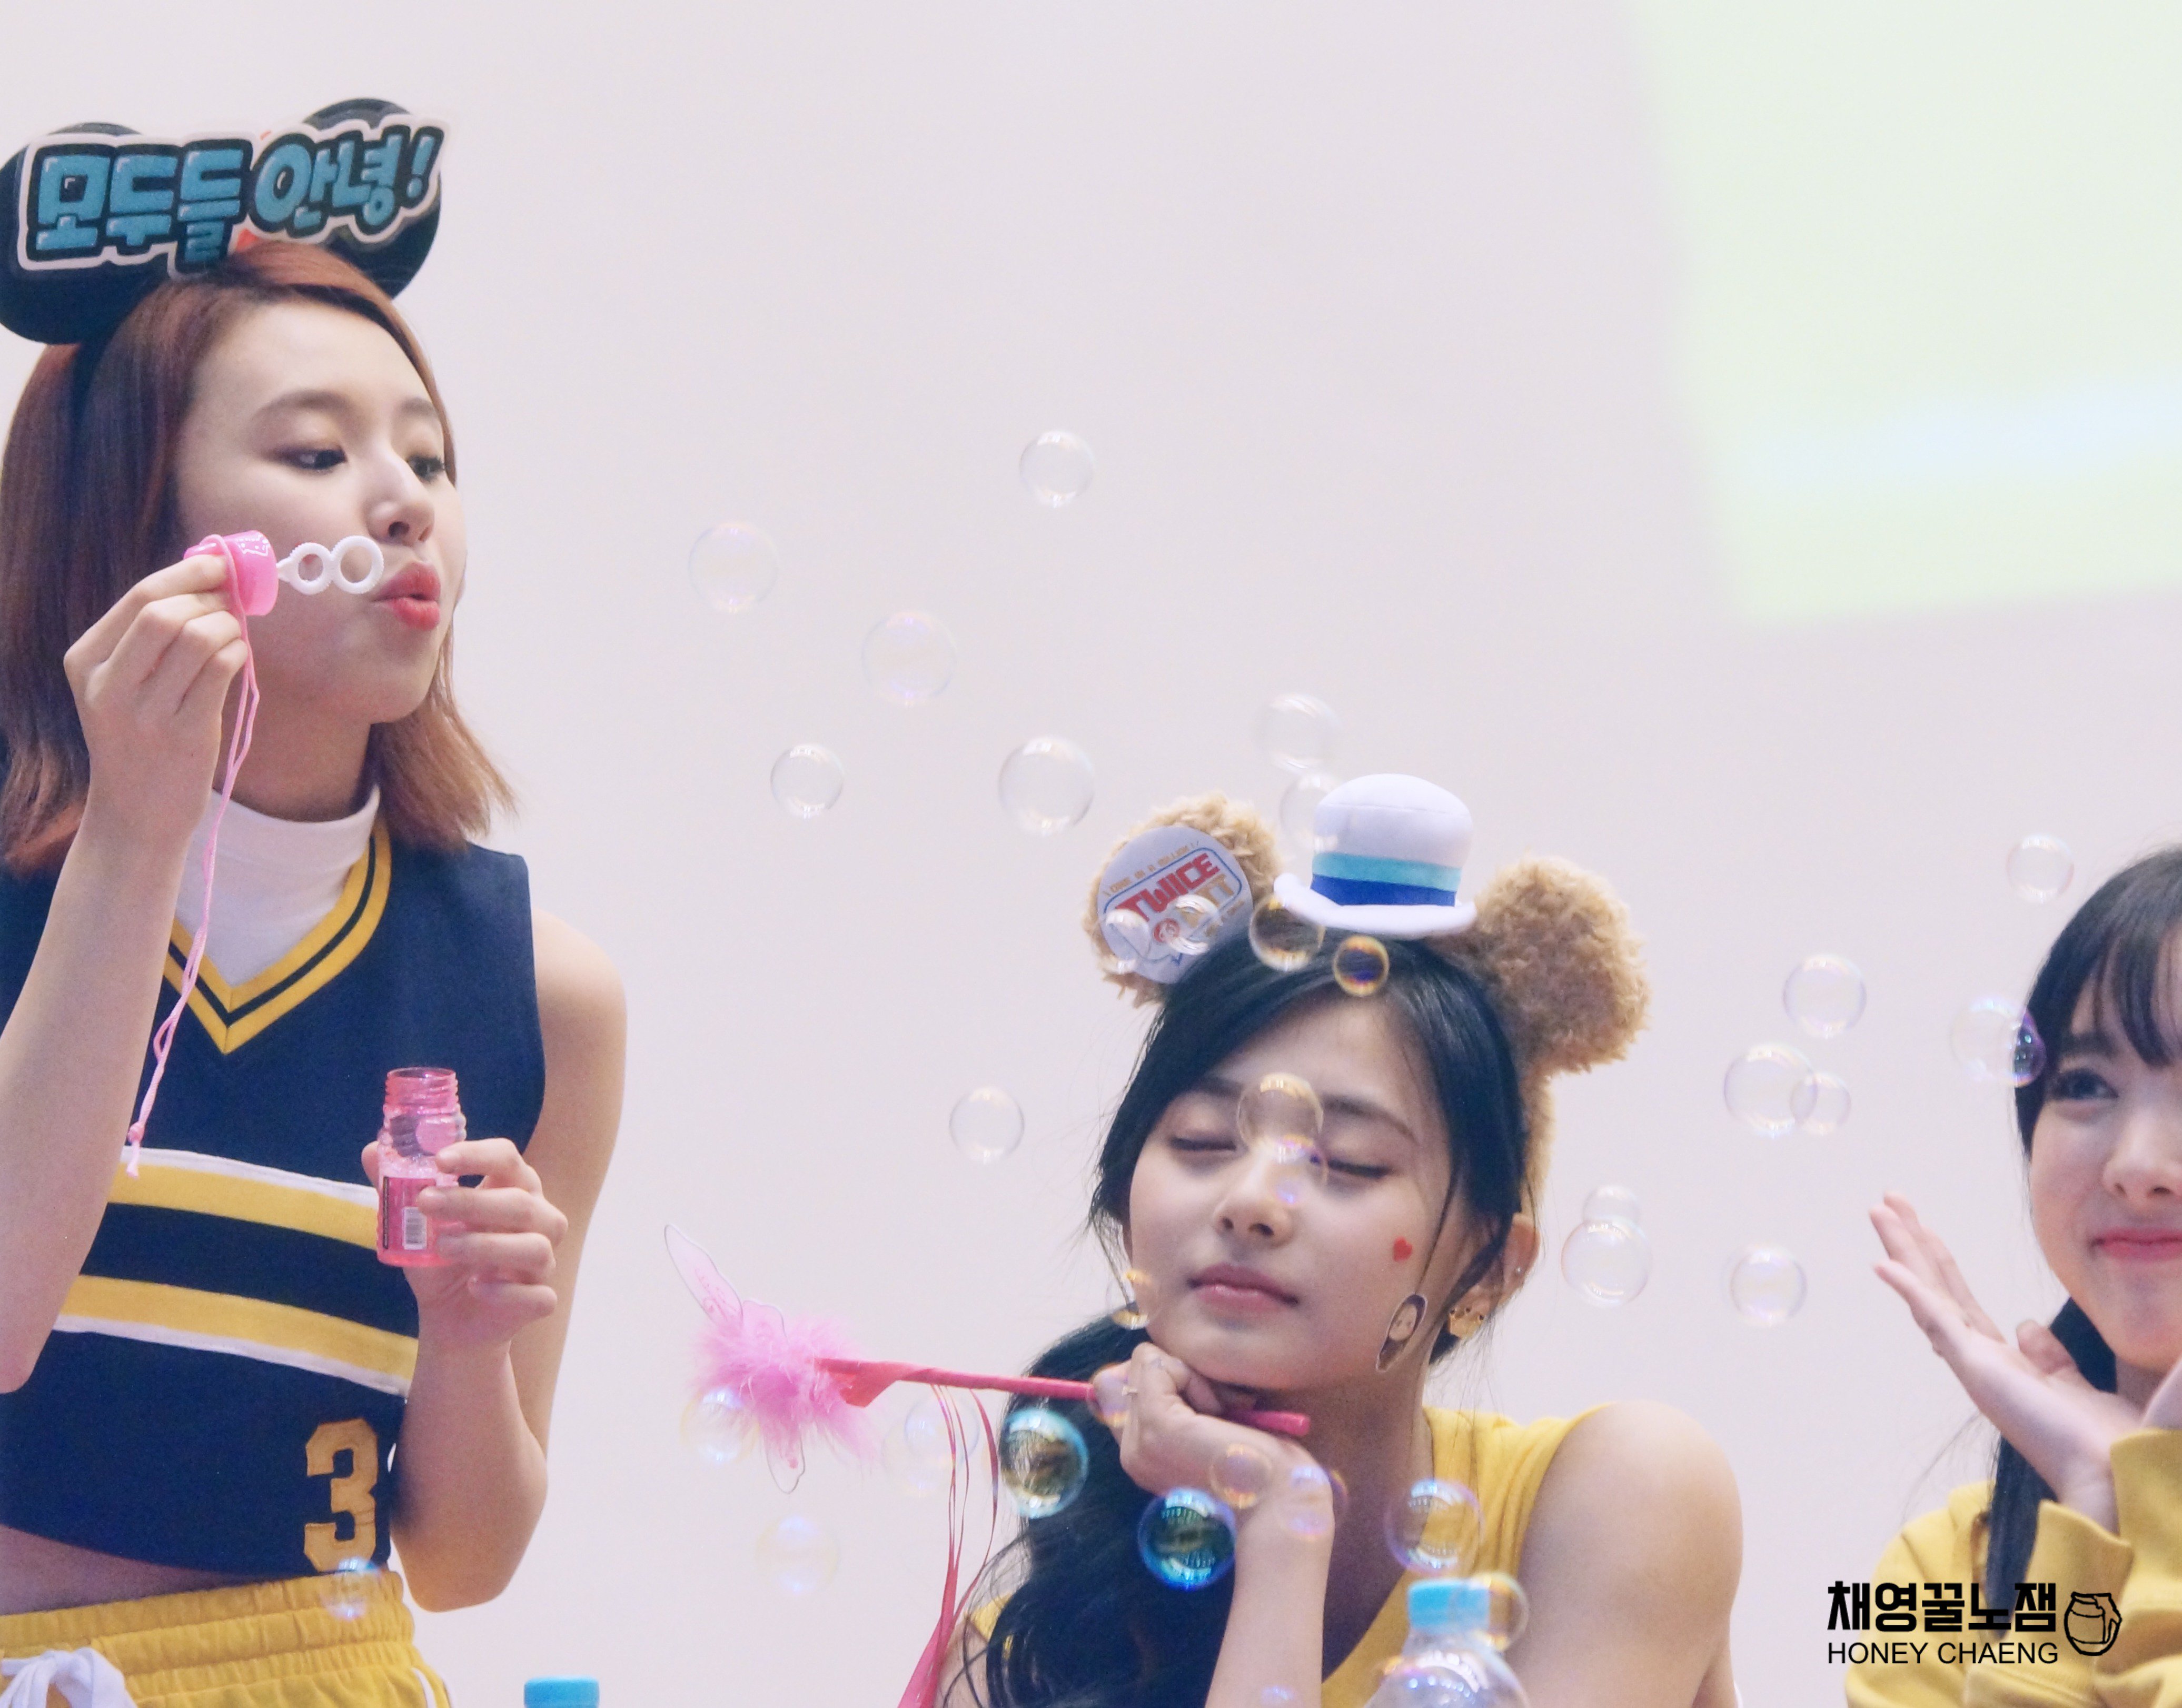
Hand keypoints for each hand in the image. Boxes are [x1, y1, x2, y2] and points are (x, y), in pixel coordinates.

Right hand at [63, 554, 249, 849]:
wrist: (136, 814)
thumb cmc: (140, 740)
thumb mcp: (123, 686)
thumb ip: (150, 637)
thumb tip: (207, 580)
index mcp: (85, 661)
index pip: (139, 597)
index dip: (187, 574)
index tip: (219, 564)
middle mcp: (108, 684)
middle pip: (166, 612)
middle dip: (210, 598)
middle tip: (233, 603)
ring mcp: (144, 712)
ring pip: (198, 637)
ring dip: (229, 626)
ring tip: (234, 636)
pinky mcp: (183, 734)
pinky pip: (221, 670)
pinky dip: (238, 653)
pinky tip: (238, 658)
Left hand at [362, 1137, 566, 1349]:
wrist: (452, 1320)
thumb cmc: (442, 1263)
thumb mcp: (414, 1227)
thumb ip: (398, 1189)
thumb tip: (372, 1151)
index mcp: (513, 1189)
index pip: (507, 1158)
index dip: (477, 1155)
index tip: (439, 1159)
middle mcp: (538, 1220)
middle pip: (521, 1202)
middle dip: (471, 1201)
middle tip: (424, 1201)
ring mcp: (543, 1262)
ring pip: (535, 1247)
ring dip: (486, 1245)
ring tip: (442, 1247)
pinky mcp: (540, 1300)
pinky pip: (538, 1296)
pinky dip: (506, 1292)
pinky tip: (474, 1287)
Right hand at [1100, 1344, 1328, 1540]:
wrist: (1281, 1506)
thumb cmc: (1260, 1468)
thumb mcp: (1206, 1427)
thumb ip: (1173, 1401)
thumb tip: (1152, 1359)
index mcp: (1140, 1455)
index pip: (1114, 1386)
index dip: (1159, 1377)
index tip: (1204, 1405)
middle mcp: (1130, 1451)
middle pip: (1129, 1369)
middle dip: (1177, 1372)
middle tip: (1218, 1408)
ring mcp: (1139, 1442)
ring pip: (1144, 1362)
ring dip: (1189, 1375)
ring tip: (1222, 1412)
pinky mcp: (1157, 1426)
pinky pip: (1158, 1366)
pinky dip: (1194, 1376)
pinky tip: (1221, 1411)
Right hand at [1872, 1194, 2135, 1527]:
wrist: (2114, 1474)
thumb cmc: (2105, 1441)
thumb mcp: (2076, 1384)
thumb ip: (2050, 1356)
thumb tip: (2026, 1325)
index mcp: (2004, 1364)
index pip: (1961, 1302)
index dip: (1940, 1263)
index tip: (1924, 1231)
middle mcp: (1981, 1360)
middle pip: (1938, 1288)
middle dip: (1913, 1242)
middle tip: (1888, 1203)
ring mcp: (1974, 1364)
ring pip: (1930, 1294)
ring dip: (1903, 1250)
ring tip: (1880, 1210)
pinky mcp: (1977, 1369)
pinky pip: (1936, 1320)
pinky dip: (1910, 1290)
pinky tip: (1885, 1264)